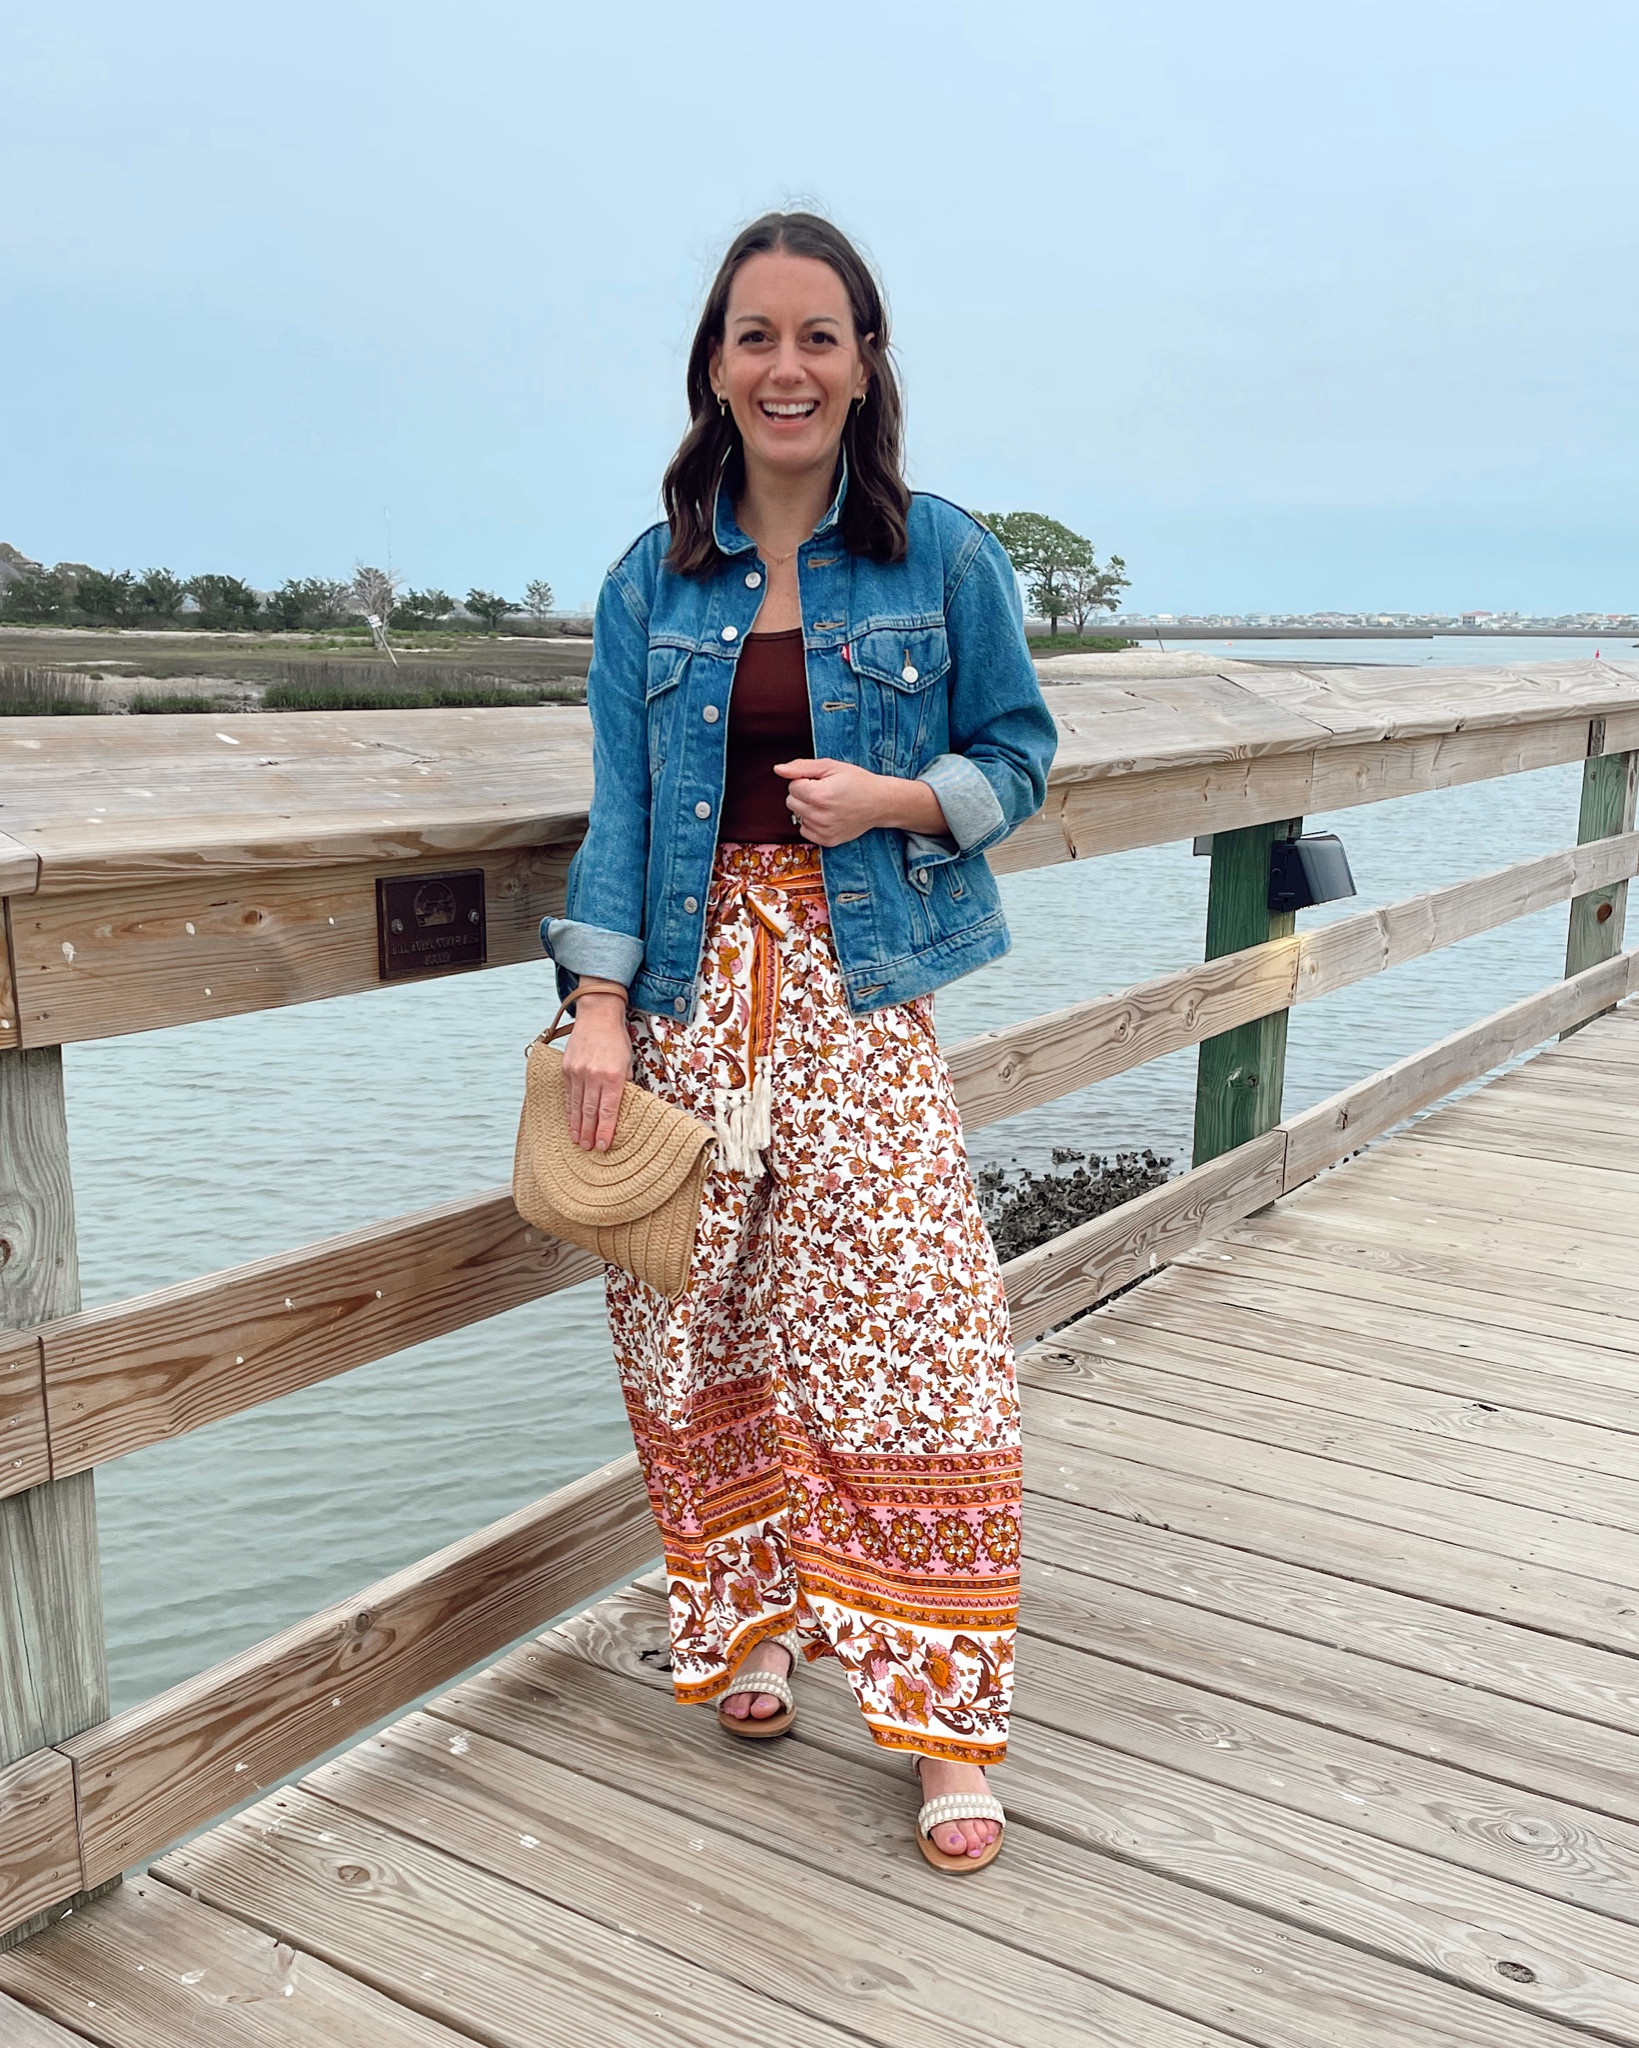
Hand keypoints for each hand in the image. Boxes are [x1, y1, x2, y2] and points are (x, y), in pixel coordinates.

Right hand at [560, 991, 631, 1150]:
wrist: (597, 1015)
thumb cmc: (616, 1039)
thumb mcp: (628, 1061)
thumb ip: (625, 1084)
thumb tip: (622, 1106)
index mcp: (613, 1076)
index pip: (609, 1110)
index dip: (606, 1130)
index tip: (603, 1145)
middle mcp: (594, 1075)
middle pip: (591, 1112)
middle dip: (590, 1133)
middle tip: (589, 1150)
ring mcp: (578, 1072)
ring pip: (577, 1106)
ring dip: (577, 1126)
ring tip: (578, 1142)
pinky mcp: (567, 1068)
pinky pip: (569, 1094)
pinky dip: (570, 1110)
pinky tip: (571, 1122)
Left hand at [773, 758, 947, 845]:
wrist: (880, 803)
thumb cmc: (857, 781)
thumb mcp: (831, 766)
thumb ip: (801, 767)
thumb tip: (777, 770)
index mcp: (820, 795)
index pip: (792, 786)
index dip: (805, 780)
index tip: (822, 781)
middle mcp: (820, 816)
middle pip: (791, 802)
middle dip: (803, 794)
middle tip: (825, 791)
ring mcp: (824, 831)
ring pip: (797, 816)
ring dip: (808, 808)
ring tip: (829, 804)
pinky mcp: (827, 841)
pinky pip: (804, 830)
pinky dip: (812, 822)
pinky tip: (828, 816)